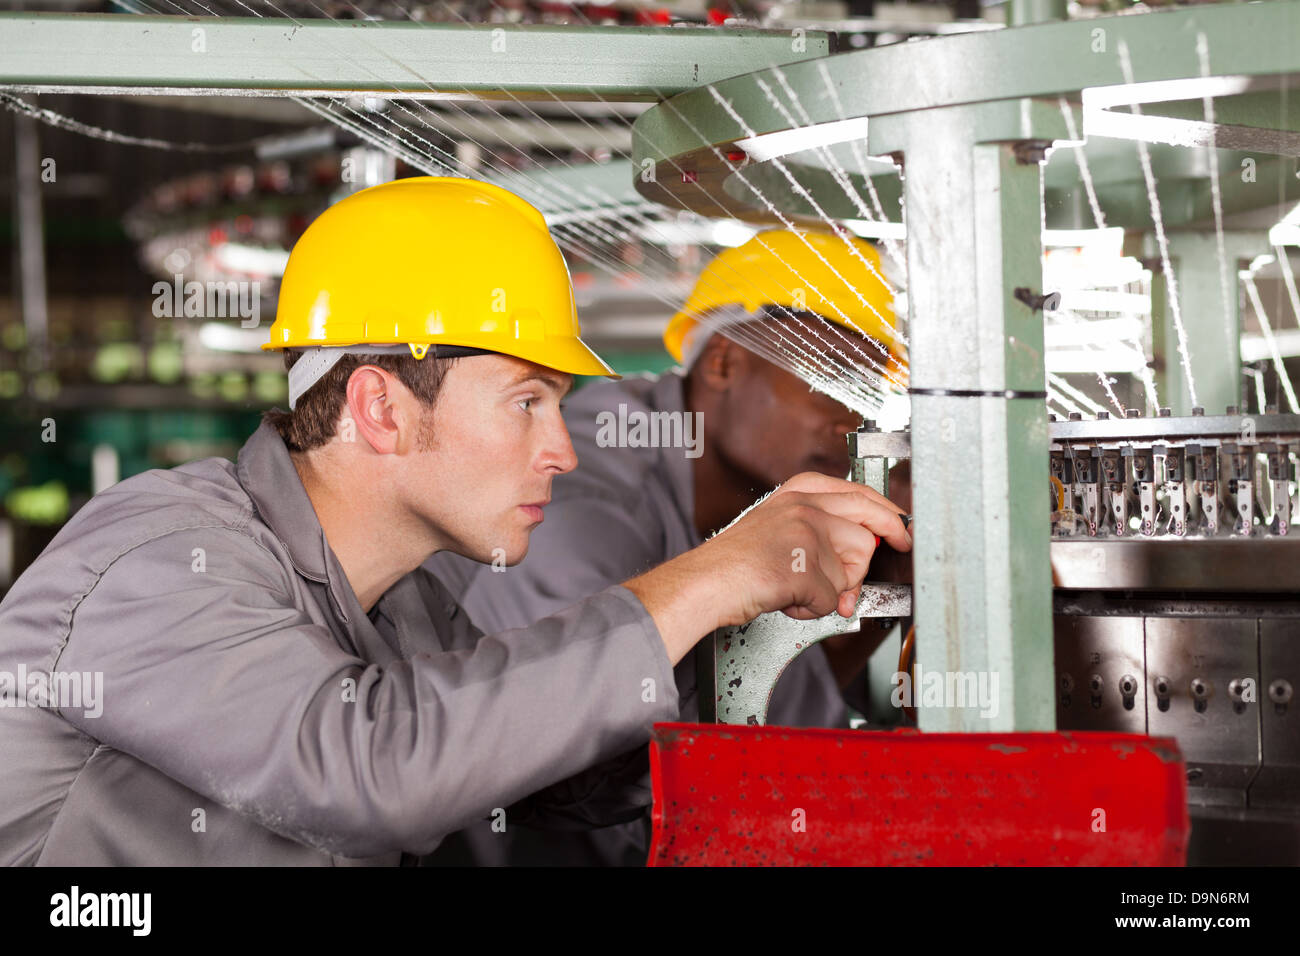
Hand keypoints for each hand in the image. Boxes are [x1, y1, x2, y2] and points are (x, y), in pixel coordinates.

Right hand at [706, 472, 910, 624]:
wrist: (705, 582)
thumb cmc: (735, 561)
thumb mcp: (778, 525)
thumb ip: (820, 532)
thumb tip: (857, 558)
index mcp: (799, 491)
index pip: (861, 495)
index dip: (889, 514)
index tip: (903, 527)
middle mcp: (805, 507)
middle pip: (867, 530)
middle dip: (873, 556)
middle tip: (883, 563)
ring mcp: (807, 535)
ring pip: (852, 571)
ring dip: (831, 590)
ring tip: (796, 588)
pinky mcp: (805, 569)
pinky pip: (831, 600)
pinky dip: (811, 610)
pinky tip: (787, 600)